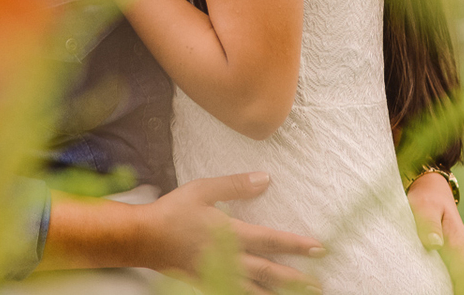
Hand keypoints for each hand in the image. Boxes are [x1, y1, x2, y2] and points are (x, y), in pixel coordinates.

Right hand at [141, 172, 323, 292]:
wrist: (144, 239)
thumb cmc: (173, 211)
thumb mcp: (203, 190)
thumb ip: (235, 185)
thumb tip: (265, 179)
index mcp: (230, 233)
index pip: (271, 241)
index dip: (296, 245)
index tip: (319, 248)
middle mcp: (228, 258)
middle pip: (269, 272)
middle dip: (296, 279)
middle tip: (318, 285)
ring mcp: (218, 274)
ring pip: (256, 290)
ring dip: (279, 294)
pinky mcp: (207, 283)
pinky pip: (235, 294)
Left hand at [407, 172, 463, 292]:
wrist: (432, 185)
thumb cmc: (426, 196)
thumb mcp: (425, 207)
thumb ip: (429, 225)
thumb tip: (434, 244)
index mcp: (458, 242)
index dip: (463, 288)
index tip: (456, 294)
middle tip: (452, 293)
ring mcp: (462, 249)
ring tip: (452, 292)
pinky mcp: (456, 249)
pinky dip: (463, 281)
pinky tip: (454, 286)